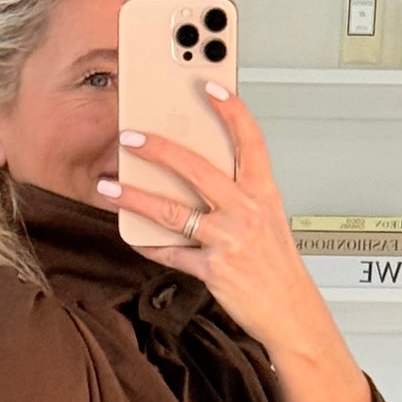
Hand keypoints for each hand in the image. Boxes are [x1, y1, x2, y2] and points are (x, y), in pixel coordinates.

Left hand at [97, 85, 375, 401]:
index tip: (208, 86)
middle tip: (129, 136)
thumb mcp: (268, 222)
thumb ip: (239, 195)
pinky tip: (130, 235)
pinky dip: (148, 245)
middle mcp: (247, 211)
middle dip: (159, 148)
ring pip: (173, 211)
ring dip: (135, 197)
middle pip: (198, 168)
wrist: (292, 315)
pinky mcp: (214, 269)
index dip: (231, 110)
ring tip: (108, 187)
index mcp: (264, 192)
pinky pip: (171, 253)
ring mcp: (230, 240)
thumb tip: (199, 176)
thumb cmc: (277, 269)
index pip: (251, 140)